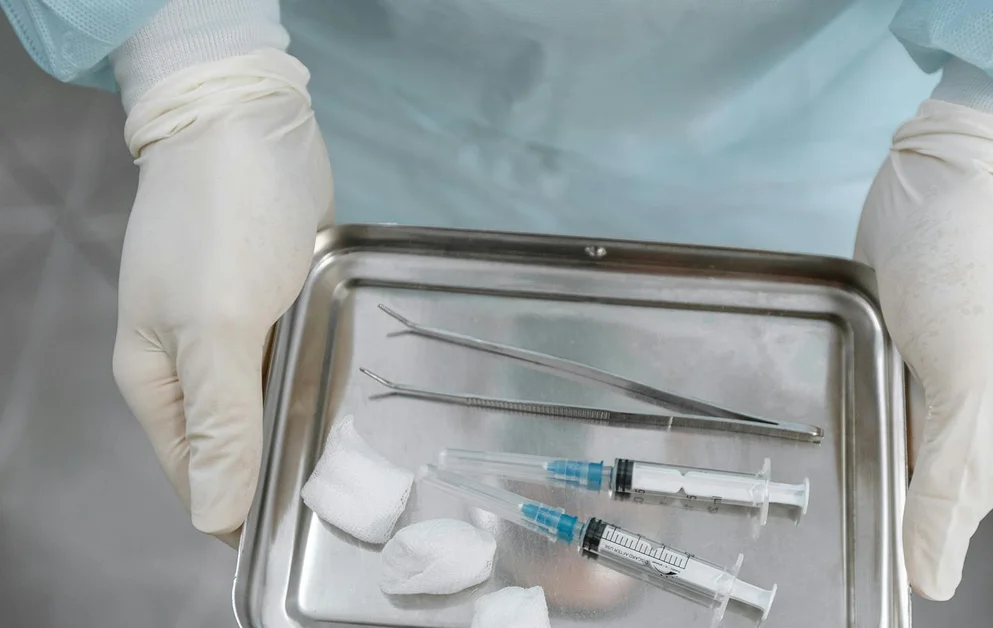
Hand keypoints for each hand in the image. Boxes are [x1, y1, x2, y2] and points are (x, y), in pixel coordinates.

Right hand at [112, 50, 332, 544]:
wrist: (246, 119)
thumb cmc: (222, 223)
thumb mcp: (216, 329)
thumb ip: (220, 422)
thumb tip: (214, 518)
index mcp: (160, 382)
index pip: (200, 477)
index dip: (245, 508)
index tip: (306, 529)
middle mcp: (196, 367)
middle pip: (242, 445)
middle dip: (289, 464)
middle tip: (353, 486)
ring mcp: (240, 334)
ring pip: (279, 404)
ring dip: (315, 420)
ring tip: (368, 447)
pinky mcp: (279, 304)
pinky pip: (305, 361)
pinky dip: (328, 375)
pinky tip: (363, 390)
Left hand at [855, 100, 992, 599]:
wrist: (957, 172)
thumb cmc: (977, 275)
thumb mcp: (972, 389)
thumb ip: (951, 485)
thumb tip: (933, 581)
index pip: (941, 524)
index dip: (893, 528)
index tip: (845, 515)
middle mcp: (966, 421)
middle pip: (903, 480)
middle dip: (863, 471)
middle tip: (826, 447)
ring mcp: (927, 380)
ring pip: (873, 433)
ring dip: (845, 425)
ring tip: (819, 403)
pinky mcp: (890, 342)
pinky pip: (856, 386)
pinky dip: (839, 384)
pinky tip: (818, 376)